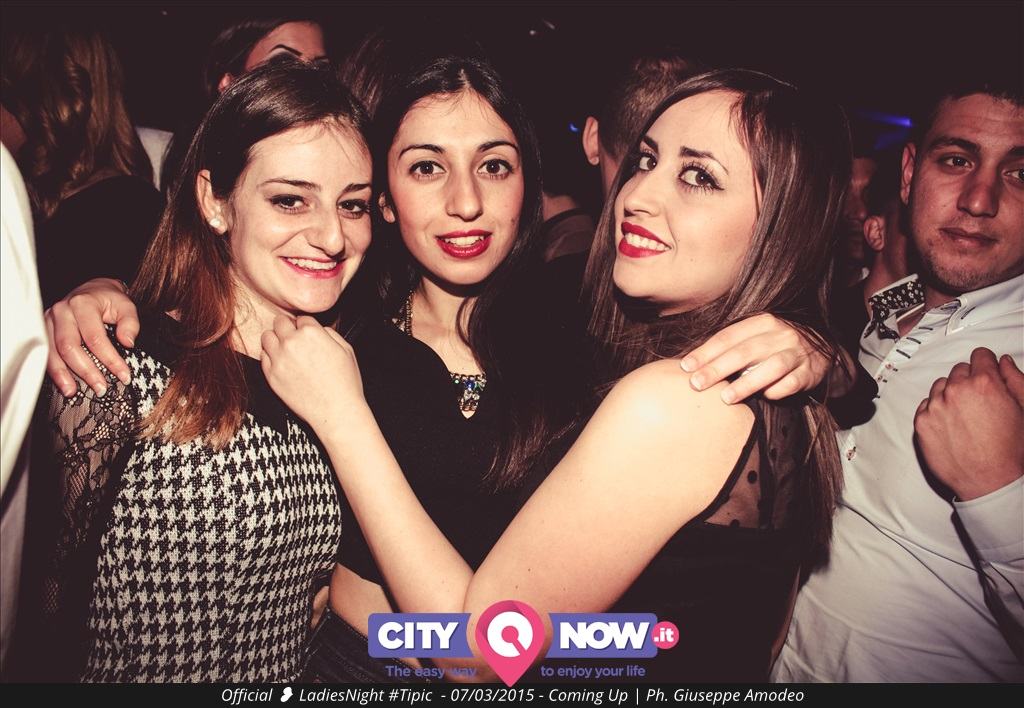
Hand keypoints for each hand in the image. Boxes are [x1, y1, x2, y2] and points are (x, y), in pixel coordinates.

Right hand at [45, 278, 137, 396]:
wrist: (91, 290)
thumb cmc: (109, 299)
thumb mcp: (126, 305)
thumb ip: (130, 323)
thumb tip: (128, 343)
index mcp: (83, 304)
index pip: (95, 338)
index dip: (110, 359)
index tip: (124, 376)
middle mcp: (61, 311)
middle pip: (70, 347)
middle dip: (86, 371)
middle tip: (101, 388)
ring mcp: (48, 320)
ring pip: (53, 352)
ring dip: (63, 375)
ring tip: (74, 392)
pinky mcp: (43, 330)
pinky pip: (46, 353)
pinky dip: (54, 371)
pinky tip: (63, 384)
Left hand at [260, 315, 364, 430]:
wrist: (336, 411)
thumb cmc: (345, 383)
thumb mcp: (346, 350)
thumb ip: (329, 333)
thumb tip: (319, 329)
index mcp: (311, 333)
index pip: (301, 317)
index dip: (305, 325)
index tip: (307, 333)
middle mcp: (292, 342)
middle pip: (279, 322)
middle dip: (287, 327)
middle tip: (294, 337)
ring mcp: (279, 359)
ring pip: (266, 337)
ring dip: (275, 339)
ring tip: (285, 348)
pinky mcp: (271, 375)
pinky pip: (263, 356)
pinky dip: (270, 356)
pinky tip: (282, 362)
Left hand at [680, 314, 830, 403]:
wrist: (821, 350)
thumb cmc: (776, 346)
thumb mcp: (756, 337)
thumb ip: (730, 346)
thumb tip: (691, 363)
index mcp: (762, 322)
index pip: (728, 337)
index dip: (706, 352)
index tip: (686, 366)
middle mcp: (781, 334)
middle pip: (745, 351)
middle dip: (718, 368)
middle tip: (697, 384)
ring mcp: (797, 352)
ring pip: (771, 367)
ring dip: (747, 383)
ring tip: (726, 398)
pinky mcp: (810, 371)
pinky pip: (792, 382)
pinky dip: (777, 390)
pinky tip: (764, 398)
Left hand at [914, 348, 1023, 500]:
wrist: (991, 483)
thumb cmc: (1012, 450)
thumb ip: (1014, 379)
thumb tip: (1002, 361)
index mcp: (984, 383)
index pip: (980, 356)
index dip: (987, 364)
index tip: (987, 373)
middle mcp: (956, 391)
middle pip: (959, 371)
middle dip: (969, 381)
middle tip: (980, 402)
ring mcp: (935, 406)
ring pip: (941, 386)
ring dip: (951, 394)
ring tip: (965, 416)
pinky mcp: (921, 423)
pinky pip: (926, 405)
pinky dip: (936, 410)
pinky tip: (952, 425)